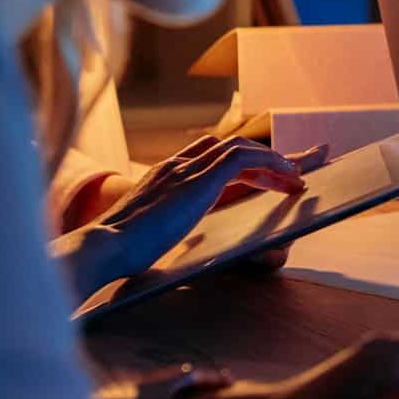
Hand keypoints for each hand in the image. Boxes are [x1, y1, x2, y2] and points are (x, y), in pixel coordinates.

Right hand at [58, 135, 320, 295]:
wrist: (102, 247)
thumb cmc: (116, 251)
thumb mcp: (144, 235)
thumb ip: (160, 230)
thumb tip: (166, 249)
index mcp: (161, 176)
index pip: (205, 156)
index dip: (236, 163)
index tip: (258, 176)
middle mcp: (175, 165)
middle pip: (227, 146)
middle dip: (261, 157)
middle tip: (288, 173)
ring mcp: (186, 168)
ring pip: (241, 148)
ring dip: (272, 160)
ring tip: (296, 178)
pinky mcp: (200, 179)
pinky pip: (245, 157)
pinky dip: (270, 162)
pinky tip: (287, 177)